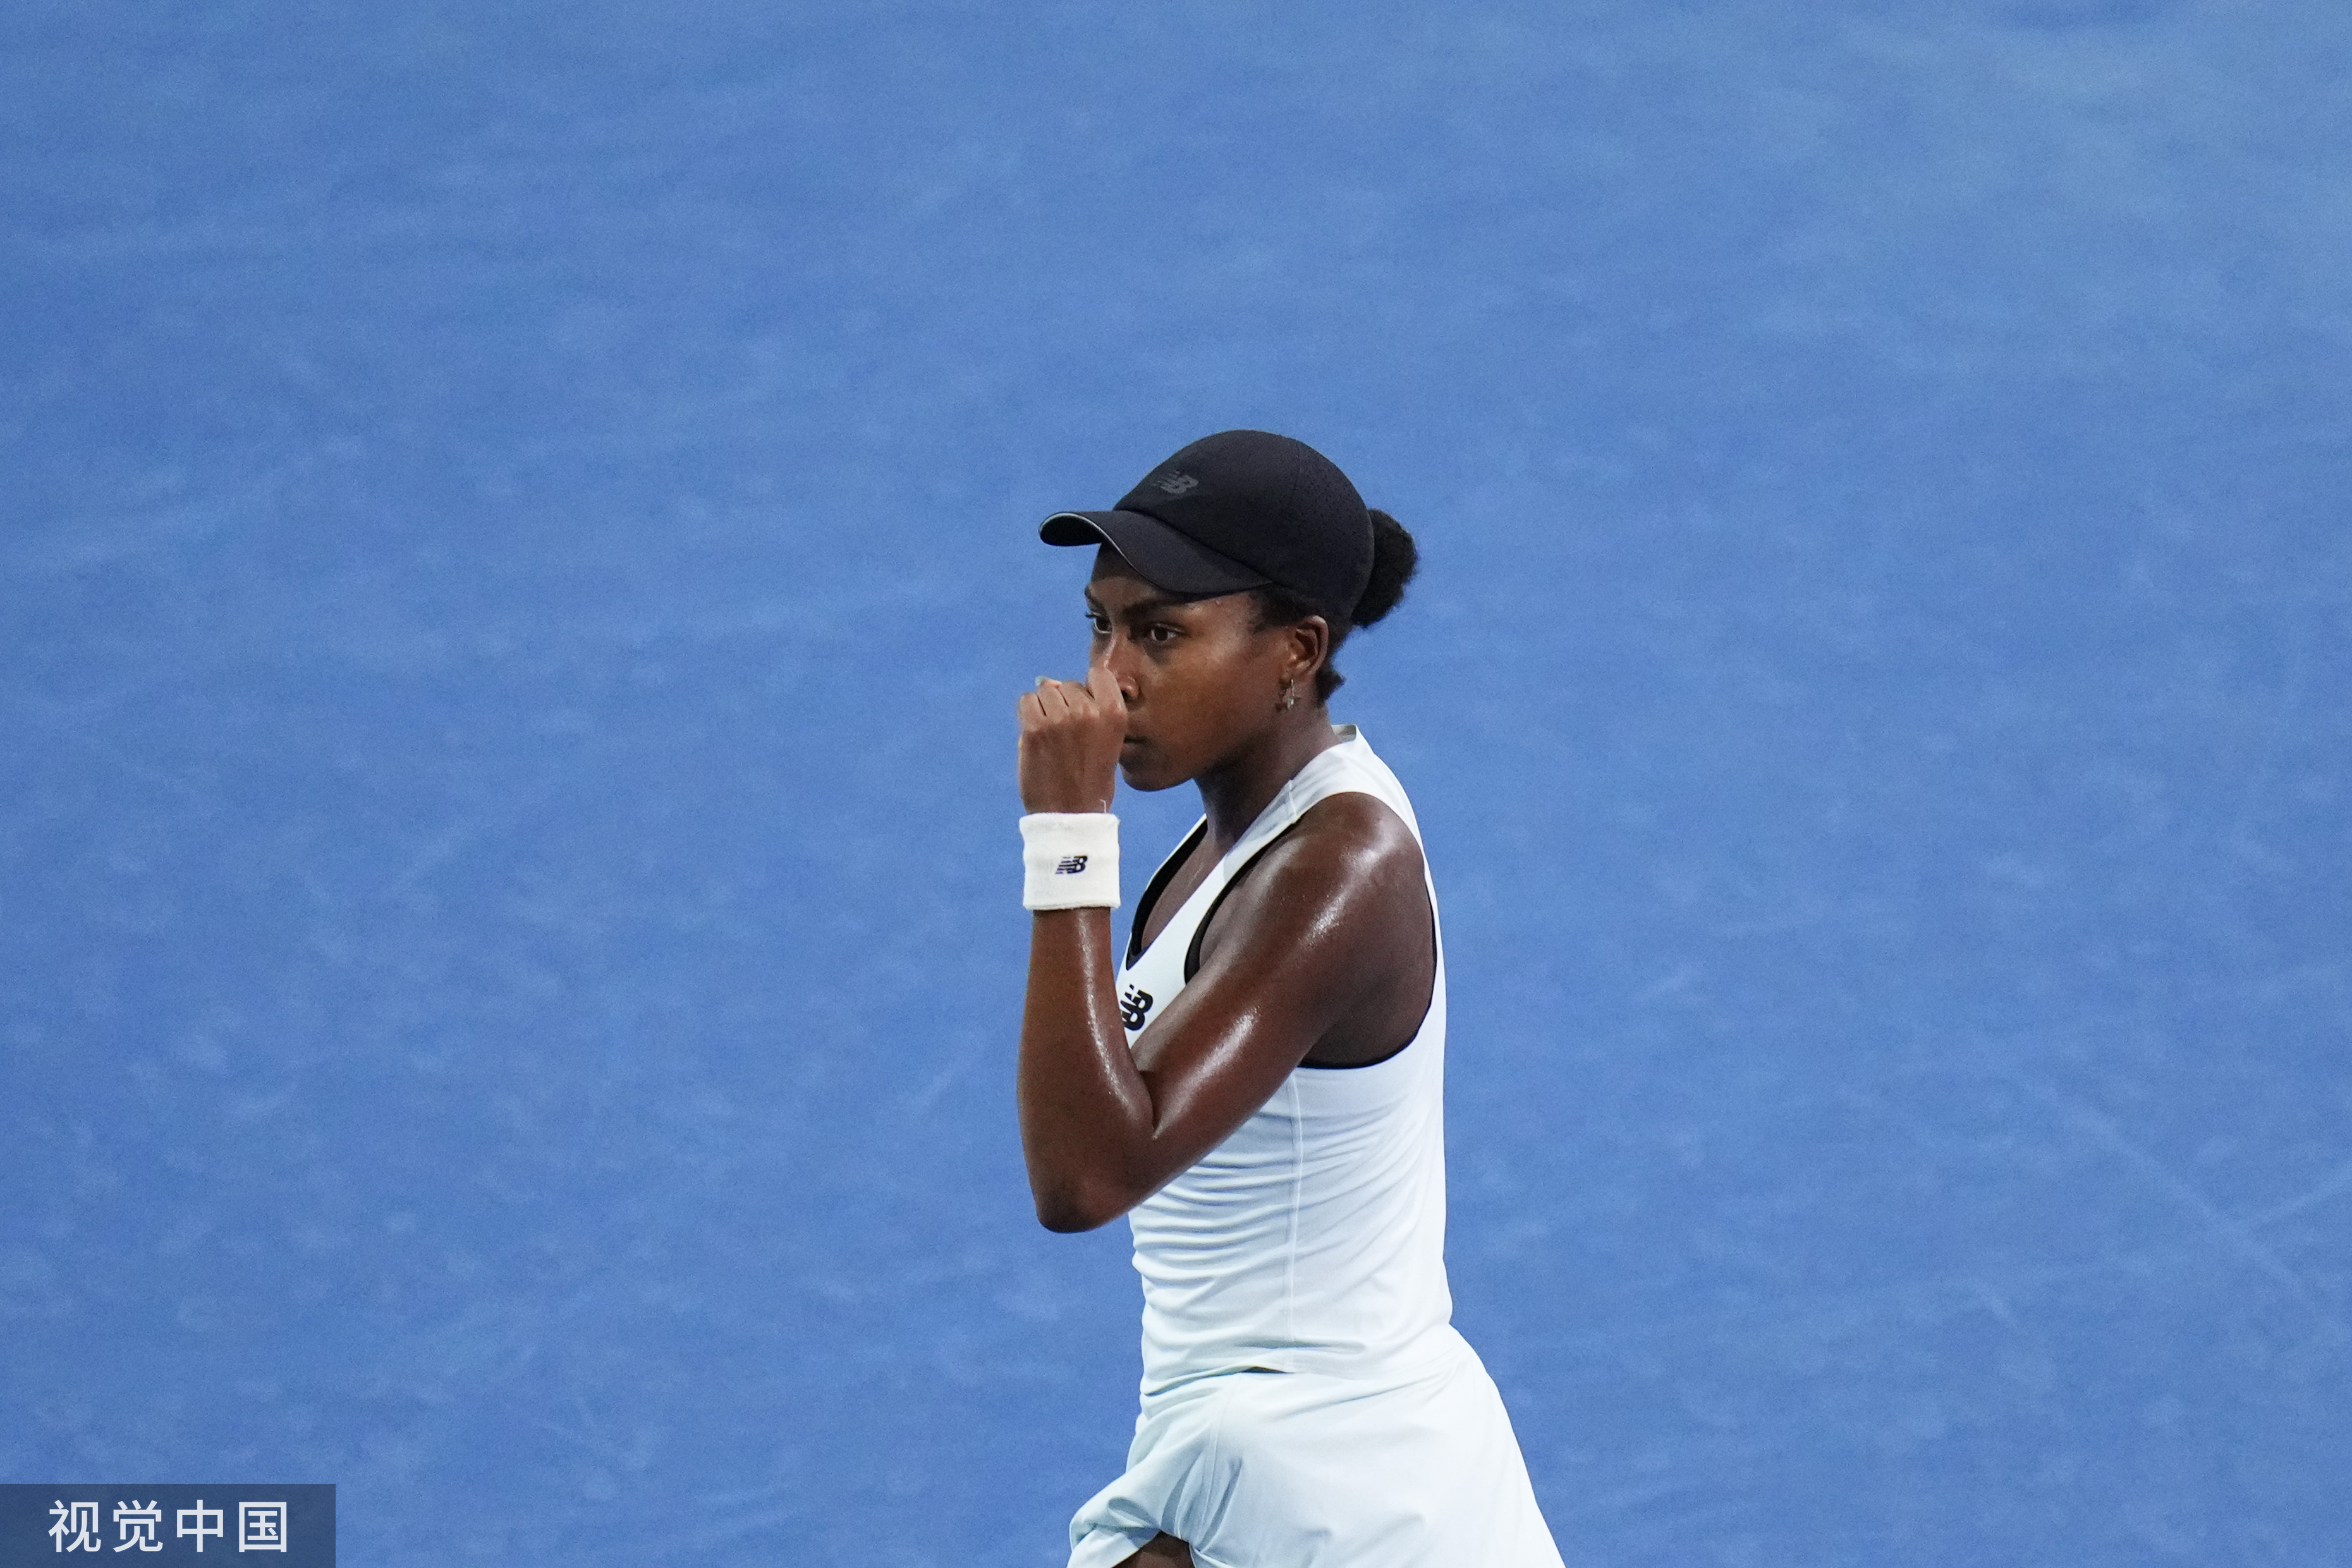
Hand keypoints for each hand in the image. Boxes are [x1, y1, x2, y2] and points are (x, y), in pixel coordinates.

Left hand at [1017, 663, 1125, 813]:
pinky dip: (1028, 714)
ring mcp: (1061, 719)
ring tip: (1051, 738)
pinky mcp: (1035, 729)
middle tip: (1066, 736)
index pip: (1099, 674)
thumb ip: (1089, 708)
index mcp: (1114, 714)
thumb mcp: (1106, 741)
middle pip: (1068, 685)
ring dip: (1045, 709)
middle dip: (1065, 704)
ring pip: (1045, 691)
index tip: (1085, 708)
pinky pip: (1026, 702)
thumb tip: (1049, 681)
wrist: (1070, 815)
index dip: (1089, 688)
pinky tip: (1036, 736)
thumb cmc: (1089, 779)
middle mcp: (1089, 712)